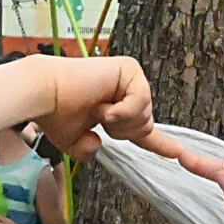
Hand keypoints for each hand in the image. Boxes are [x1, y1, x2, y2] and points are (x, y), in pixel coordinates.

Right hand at [35, 56, 162, 161]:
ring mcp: (130, 78)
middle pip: (145, 126)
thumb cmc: (54, 114)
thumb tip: (98, 144)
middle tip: (98, 119)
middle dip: (123, 132)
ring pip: (145, 117)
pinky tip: (103, 107)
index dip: (162, 144)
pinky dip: (122, 111)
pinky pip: (141, 102)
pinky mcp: (129, 69)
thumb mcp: (76, 143)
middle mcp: (126, 90)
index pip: (145, 130)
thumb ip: (89, 150)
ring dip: (119, 122)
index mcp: (117, 108)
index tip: (179, 154)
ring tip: (96, 108)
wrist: (43, 95)